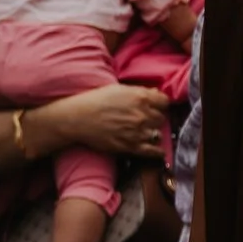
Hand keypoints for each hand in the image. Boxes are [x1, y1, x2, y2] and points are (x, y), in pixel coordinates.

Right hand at [39, 82, 173, 159]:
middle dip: (155, 119)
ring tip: (147, 133)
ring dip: (154, 133)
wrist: (78, 118)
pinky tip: (158, 151)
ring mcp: (137, 132)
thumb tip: (156, 95)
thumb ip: (140, 92)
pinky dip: (157, 152)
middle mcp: (142, 115)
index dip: (160, 104)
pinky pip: (153, 151)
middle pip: (161, 118)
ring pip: (158, 134)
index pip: (164, 102)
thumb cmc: (95, 101)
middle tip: (146, 120)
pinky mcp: (131, 146)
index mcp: (140, 97)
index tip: (156, 107)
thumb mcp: (119, 89)